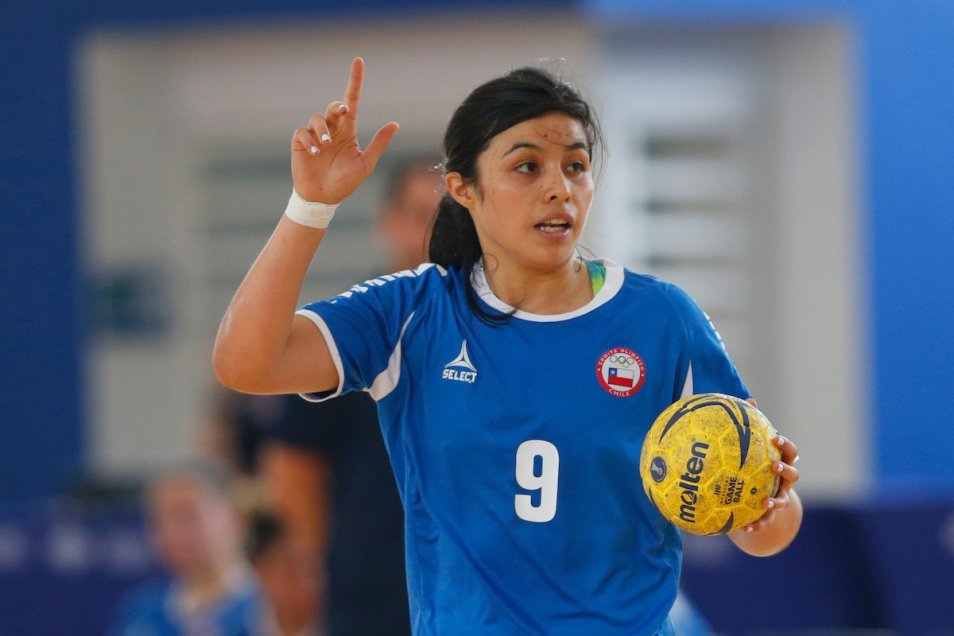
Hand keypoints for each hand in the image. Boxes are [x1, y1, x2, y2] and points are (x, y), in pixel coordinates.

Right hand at [290, 57, 398, 203]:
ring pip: (317, 117)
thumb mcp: (366, 163)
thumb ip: (379, 143)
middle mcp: (332, 129)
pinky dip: (310, 140)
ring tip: (327, 145)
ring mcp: (315, 135)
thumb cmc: (346, 182)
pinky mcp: (301, 142)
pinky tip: (317, 152)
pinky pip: (303, 132)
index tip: (358, 61)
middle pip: (333, 107)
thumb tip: (395, 124)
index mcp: (348, 130)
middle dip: (336, 106)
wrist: (324, 198)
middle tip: (342, 111)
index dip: (355, 81)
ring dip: (323, 129)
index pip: (351, 100)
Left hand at [742, 432, 799, 532]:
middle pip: (794, 475)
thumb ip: (751, 427)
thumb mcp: (756, 448)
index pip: (791, 452)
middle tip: (774, 465)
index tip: (775, 438)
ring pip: (784, 501)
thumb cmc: (757, 466)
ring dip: (776, 502)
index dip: (786, 445)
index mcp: (782, 463)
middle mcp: (785, 482)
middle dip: (785, 470)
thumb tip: (749, 400)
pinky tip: (745, 528)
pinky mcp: (771, 515)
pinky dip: (758, 525)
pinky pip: (766, 521)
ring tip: (764, 502)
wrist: (761, 497)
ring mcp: (780, 498)